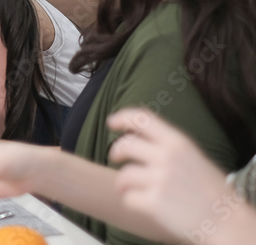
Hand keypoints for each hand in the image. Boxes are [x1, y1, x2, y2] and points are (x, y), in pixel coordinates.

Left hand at [107, 108, 238, 240]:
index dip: (123, 117)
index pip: (143, 119)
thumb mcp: (194, 157)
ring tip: (130, 189)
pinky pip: (128, 198)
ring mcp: (160, 180)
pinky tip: (141, 204)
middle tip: (115, 157)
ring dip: (122, 183)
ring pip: (123, 174)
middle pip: (126, 145)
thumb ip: (168, 147)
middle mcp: (167, 157)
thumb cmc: (211, 191)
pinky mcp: (154, 203)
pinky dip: (130, 201)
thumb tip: (138, 137)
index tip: (112, 122)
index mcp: (178, 143)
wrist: (227, 222)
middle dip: (116, 151)